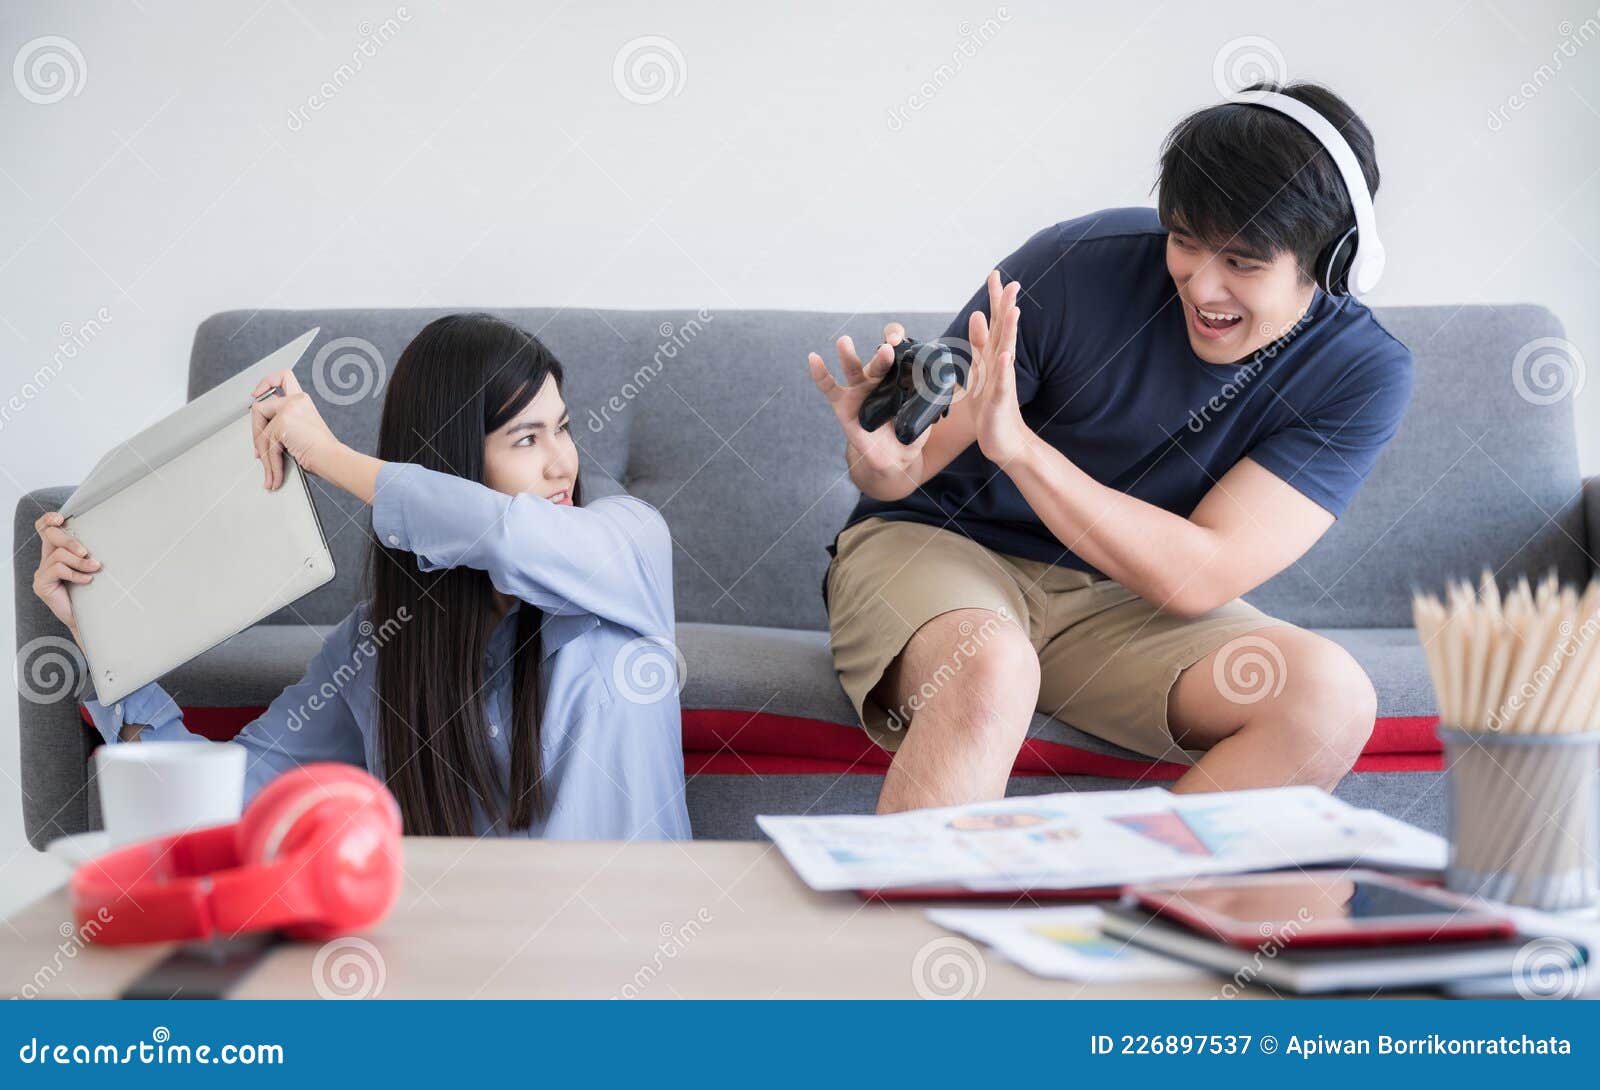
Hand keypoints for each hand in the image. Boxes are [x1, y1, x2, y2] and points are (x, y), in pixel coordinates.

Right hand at [32, 512, 98, 635]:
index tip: (61, 518)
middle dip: (70, 541)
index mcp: (56, 552)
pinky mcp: (42, 585)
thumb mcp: (92, 566)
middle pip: (49, 536)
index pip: (44, 529)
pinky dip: (75, 573)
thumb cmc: (94, 591)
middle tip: (86, 552)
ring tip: (95, 569)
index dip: (48, 520)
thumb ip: (90, 553)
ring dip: (80, 561)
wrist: (90, 619)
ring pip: (58, 555)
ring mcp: (42, 573)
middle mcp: (46, 560)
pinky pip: (58, 570)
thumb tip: (109, 536)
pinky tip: (87, 580)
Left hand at [250, 370, 341, 488]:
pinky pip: (266, 444)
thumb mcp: (302, 431)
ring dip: (262, 454)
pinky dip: (270, 464)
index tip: (257, 394)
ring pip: (260, 430)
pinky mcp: (282, 423)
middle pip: (259, 408)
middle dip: (256, 434)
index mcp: (302, 400)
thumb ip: (283, 424)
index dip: (266, 383)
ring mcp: (289, 410)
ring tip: (270, 470)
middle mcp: (296, 400)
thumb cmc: (323, 451)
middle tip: (260, 451)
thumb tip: (260, 434)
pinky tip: (274, 475)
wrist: (332, 459)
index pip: (283, 377)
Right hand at [807, 321, 932, 479]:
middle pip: (880, 358)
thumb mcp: (924, 414)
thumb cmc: (909, 431)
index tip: (904, 344)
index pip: (901, 350)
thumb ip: (929, 399)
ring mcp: (858, 389)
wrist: (893, 458)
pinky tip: (814, 358)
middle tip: (889, 348)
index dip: (902, 342)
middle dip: (884, 351)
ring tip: (844, 341)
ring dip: (848, 354)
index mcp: (899, 375)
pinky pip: (829, 387)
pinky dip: (820, 373)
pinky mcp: (842, 403)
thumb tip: (936, 383)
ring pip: (853, 368)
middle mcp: (878, 378)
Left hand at [966, 271, 1031, 465]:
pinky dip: (1003, 369)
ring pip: (1006, 351)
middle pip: (1004, 330)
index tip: (995, 274)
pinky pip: (1003, 383)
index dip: (995, 299)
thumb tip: (976, 315)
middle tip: (1010, 281)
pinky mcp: (1000, 400)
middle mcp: (1000, 364)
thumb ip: (979, 343)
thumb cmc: (990, 404)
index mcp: (993, 355)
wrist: (1003, 439)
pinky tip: (1006, 356)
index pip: (995, 322)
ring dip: (1010, 331)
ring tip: (1013, 309)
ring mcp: (1002, 381)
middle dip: (1005, 306)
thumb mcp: (980, 369)